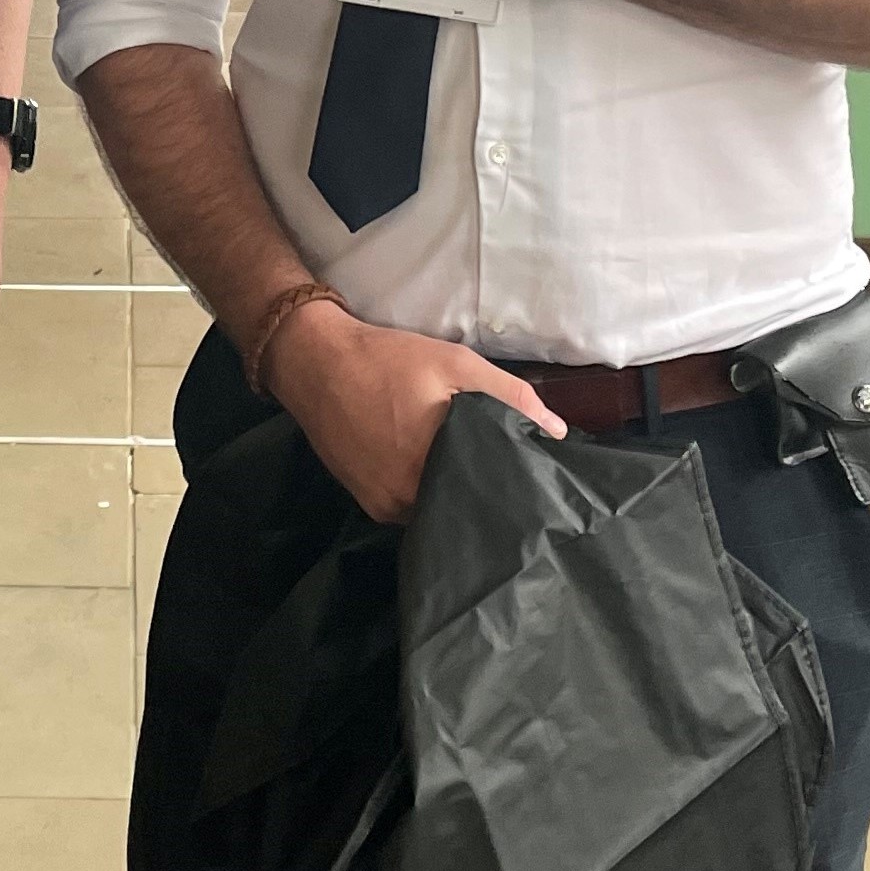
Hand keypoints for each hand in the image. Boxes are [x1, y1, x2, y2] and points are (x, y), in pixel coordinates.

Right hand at [263, 300, 566, 523]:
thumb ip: (509, 396)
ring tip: (467, 466)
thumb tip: (557, 432)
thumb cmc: (387, 361)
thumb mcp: (455, 363)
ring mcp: (385, 507)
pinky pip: (410, 508)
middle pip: (462, 507)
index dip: (511, 486)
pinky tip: (428, 465)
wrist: (313, 363)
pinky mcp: (367, 504)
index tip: (531, 480)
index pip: (489, 494)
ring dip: (452, 492)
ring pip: (435, 509)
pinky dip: (424, 490)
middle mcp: (409, 500)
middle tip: (503, 470)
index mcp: (435, 468)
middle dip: (483, 491)